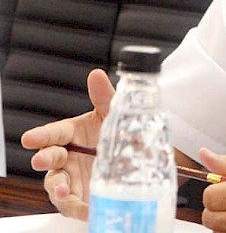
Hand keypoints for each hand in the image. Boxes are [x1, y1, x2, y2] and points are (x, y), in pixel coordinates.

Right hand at [20, 68, 114, 220]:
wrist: (139, 160)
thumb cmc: (119, 133)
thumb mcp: (114, 114)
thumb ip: (105, 96)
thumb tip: (96, 75)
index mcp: (73, 134)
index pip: (54, 133)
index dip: (42, 135)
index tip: (30, 138)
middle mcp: (68, 157)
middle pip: (50, 158)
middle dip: (44, 158)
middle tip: (42, 159)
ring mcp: (72, 178)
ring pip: (55, 184)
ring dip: (56, 187)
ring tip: (63, 191)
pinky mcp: (80, 197)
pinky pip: (71, 205)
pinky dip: (74, 206)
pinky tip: (83, 206)